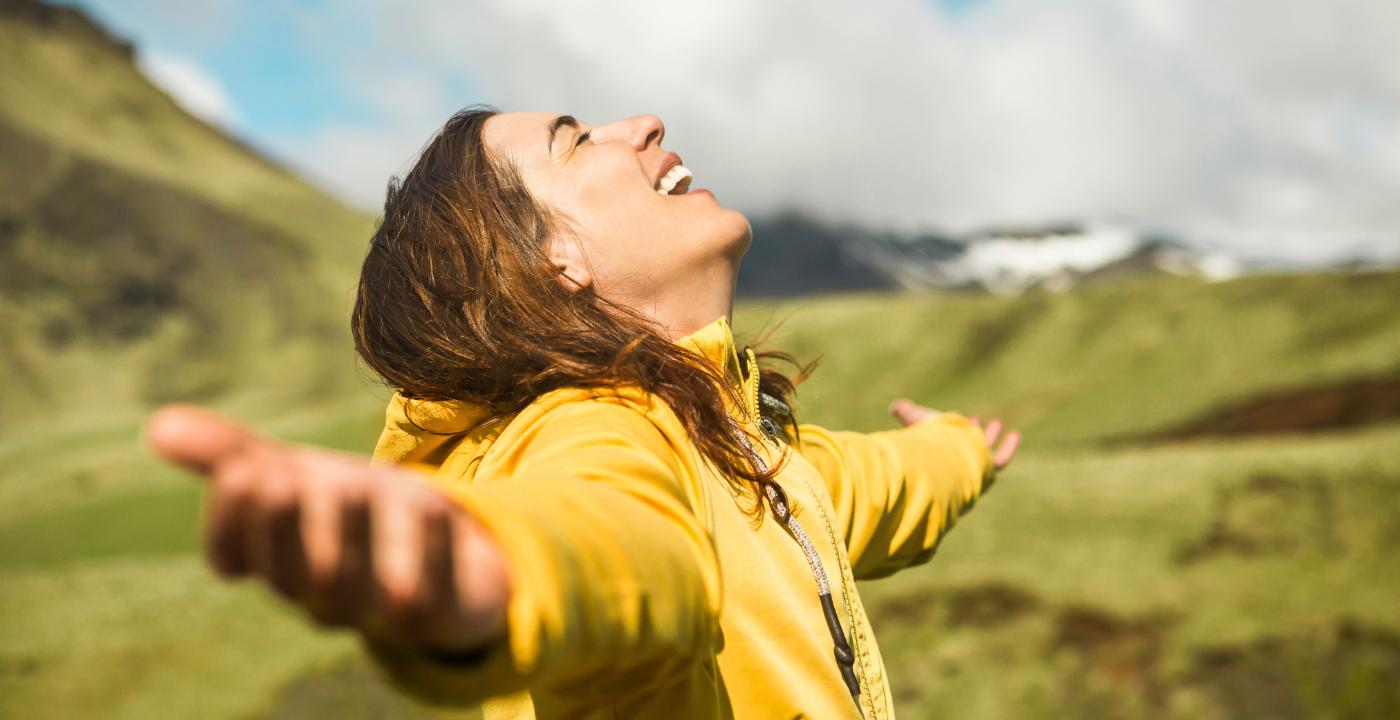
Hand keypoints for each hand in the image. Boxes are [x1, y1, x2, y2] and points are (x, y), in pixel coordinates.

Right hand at [144, 405, 510, 654]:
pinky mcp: (440, 613)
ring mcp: (378, 610)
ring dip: (350, 534)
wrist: (447, 551)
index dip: (231, 519)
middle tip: (284, 476)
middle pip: (291, 574)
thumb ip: (230, 455)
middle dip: (284, 526)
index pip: (232, 556)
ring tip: (348, 483)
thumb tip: (156, 425)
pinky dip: (428, 550)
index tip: (243, 469)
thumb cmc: (350, 513)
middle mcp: (320, 593)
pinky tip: (430, 503)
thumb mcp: (294, 475)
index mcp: (276, 561)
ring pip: (353, 588)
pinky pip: (429, 596)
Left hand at [888, 398, 1020, 470]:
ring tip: (997, 423)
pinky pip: (1001, 460)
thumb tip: (895, 407)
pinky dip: (1009, 448)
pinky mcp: (987, 470)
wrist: (941, 459)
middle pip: (963, 449)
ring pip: (983, 454)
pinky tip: (1015, 435)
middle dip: (969, 433)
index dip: (950, 429)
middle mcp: (954, 464)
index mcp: (937, 454)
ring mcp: (971, 467)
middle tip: (975, 419)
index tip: (955, 417)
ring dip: (989, 437)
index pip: (944, 443)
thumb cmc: (926, 441)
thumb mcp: (915, 420)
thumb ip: (906, 412)